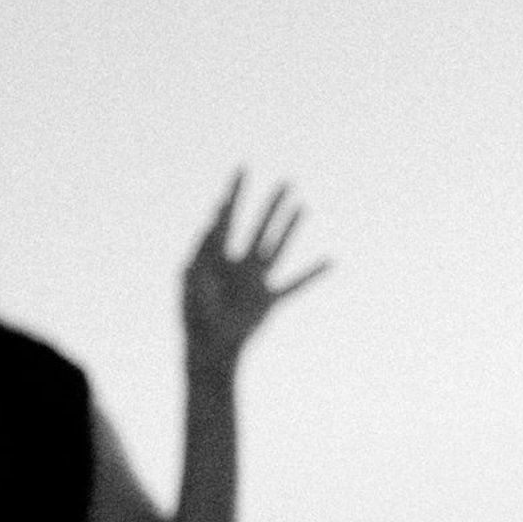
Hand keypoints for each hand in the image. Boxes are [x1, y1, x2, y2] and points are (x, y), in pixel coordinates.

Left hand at [181, 173, 327, 371]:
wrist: (209, 348)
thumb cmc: (194, 316)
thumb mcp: (192, 281)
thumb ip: (201, 252)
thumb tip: (209, 224)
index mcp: (217, 258)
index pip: (226, 220)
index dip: (232, 197)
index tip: (240, 173)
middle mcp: (239, 264)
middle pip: (258, 227)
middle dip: (270, 205)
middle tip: (285, 182)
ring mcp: (256, 280)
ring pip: (277, 247)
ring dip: (290, 227)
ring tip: (301, 205)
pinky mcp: (269, 300)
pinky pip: (295, 285)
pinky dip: (313, 275)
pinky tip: (330, 262)